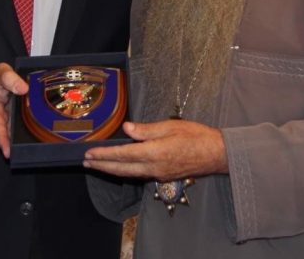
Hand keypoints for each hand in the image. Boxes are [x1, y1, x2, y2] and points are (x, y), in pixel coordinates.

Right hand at [0, 62, 27, 157]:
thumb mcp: (1, 72)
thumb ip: (10, 78)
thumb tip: (23, 88)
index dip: (2, 139)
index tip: (8, 151)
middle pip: (5, 135)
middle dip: (13, 145)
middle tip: (25, 153)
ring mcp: (4, 122)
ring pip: (12, 134)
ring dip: (20, 141)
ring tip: (34, 147)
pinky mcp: (11, 122)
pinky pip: (17, 129)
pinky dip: (24, 133)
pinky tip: (36, 137)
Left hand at [83, 120, 226, 180]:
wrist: (217, 154)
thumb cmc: (197, 136)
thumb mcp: (172, 126)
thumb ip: (147, 129)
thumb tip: (127, 129)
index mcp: (155, 152)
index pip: (123, 155)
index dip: (104, 155)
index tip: (89, 153)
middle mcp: (153, 167)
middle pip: (122, 169)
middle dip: (102, 166)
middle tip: (86, 162)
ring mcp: (158, 174)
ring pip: (129, 174)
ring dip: (111, 170)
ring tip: (97, 166)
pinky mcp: (163, 176)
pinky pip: (139, 175)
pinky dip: (125, 172)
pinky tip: (120, 168)